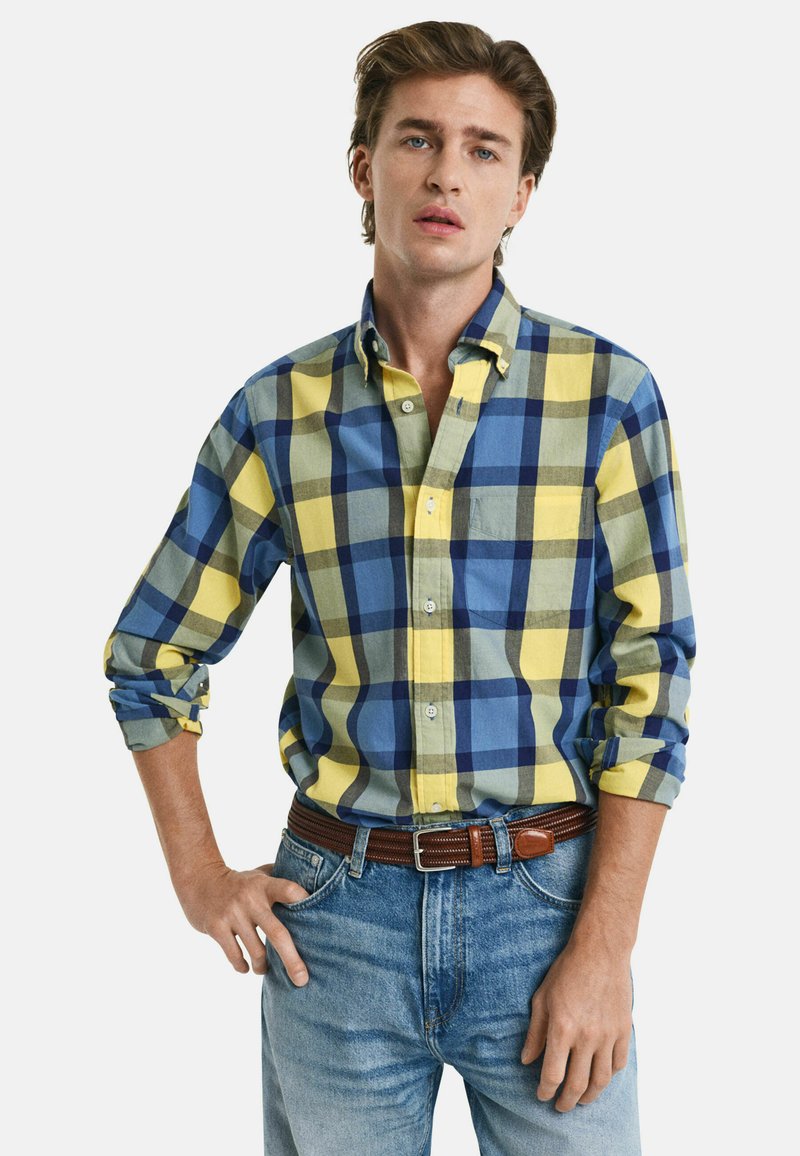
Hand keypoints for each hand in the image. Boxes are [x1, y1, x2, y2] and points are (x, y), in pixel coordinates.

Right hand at [175, 861, 312, 984]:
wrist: (199, 880)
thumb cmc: (238, 882)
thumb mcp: (258, 875)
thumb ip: (280, 881)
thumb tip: (310, 890)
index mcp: (264, 885)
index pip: (290, 891)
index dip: (305, 902)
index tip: (319, 922)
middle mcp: (250, 899)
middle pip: (277, 934)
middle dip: (292, 960)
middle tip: (302, 980)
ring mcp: (232, 914)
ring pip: (256, 951)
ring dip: (263, 966)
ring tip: (265, 969)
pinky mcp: (216, 927)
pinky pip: (235, 956)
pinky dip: (243, 966)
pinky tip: (246, 968)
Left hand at [520, 941, 632, 1111]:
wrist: (600, 952)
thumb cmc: (566, 972)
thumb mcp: (542, 999)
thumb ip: (535, 1033)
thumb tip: (526, 1061)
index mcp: (562, 1029)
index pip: (552, 1074)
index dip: (545, 1090)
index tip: (541, 1095)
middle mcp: (586, 1037)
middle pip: (577, 1085)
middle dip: (566, 1101)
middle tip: (560, 1107)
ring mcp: (608, 1035)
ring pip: (601, 1080)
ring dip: (590, 1096)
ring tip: (582, 1100)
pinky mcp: (624, 1030)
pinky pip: (618, 1063)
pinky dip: (609, 1075)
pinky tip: (600, 1076)